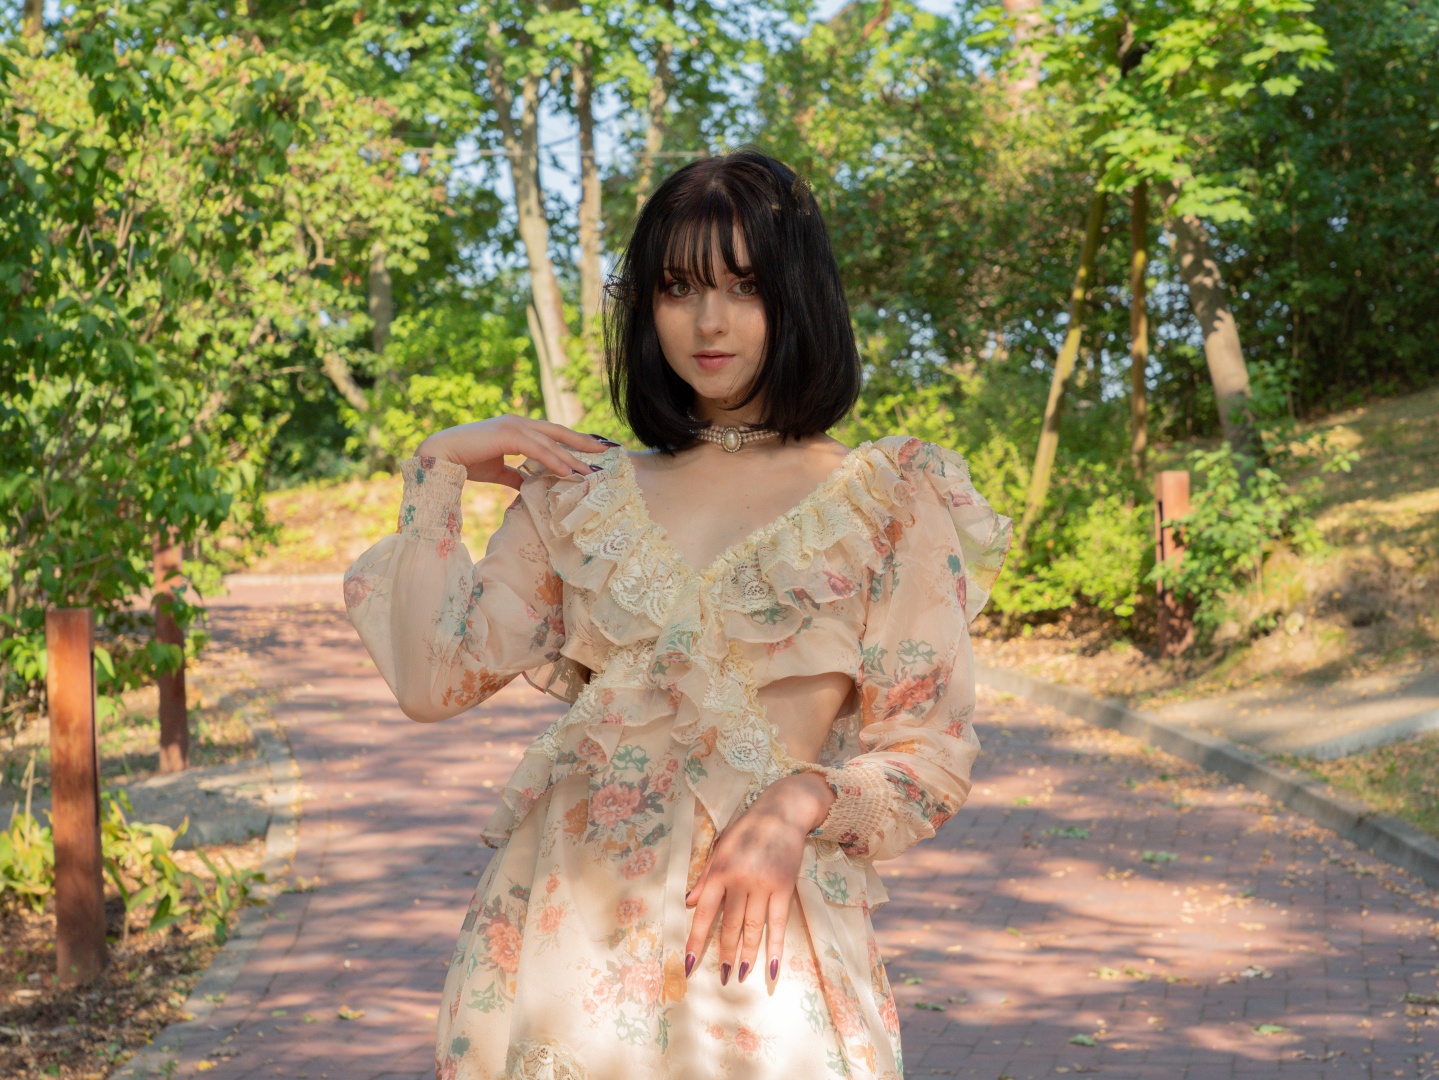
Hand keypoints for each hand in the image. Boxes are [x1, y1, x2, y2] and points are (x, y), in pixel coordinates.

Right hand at [415, 414, 620, 490]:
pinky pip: (537, 449)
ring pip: (551, 442)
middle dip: (583, 442)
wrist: (440, 454)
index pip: (552, 434)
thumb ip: (515, 475)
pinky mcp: (507, 434)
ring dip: (572, 457)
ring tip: (591, 471)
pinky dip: (554, 460)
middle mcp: (518, 422)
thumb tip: (528, 485)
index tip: (593, 451)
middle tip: (607, 451)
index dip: (573, 441)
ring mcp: (513, 425)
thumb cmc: (466, 460)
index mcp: (517, 427)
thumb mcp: (498, 470)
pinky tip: (568, 472)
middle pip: (559, 432)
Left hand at [683, 771, 835, 986]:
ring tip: (740, 976)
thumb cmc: (747, 829)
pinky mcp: (784, 888)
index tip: (689, 963)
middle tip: (721, 977)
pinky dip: (775, 946)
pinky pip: (778, 923)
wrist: (782, 812)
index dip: (696, 939)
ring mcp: (763, 885)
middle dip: (724, 953)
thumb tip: (688, 902)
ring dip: (746, 954)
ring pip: (752, 928)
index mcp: (720, 871)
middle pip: (730, 925)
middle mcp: (740, 880)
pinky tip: (773, 966)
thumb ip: (706, 876)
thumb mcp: (720, 847)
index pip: (704, 912)